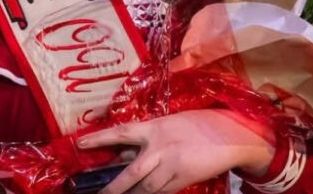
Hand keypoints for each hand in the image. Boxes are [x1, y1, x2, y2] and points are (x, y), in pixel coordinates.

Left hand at [75, 110, 273, 193]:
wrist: (232, 135)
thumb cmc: (199, 124)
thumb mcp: (169, 124)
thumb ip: (146, 138)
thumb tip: (123, 154)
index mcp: (155, 127)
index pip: (121, 132)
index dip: (99, 138)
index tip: (80, 143)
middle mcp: (161, 147)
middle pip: (131, 171)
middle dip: (113, 186)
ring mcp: (173, 165)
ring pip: (145, 188)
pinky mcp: (184, 179)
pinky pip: (162, 192)